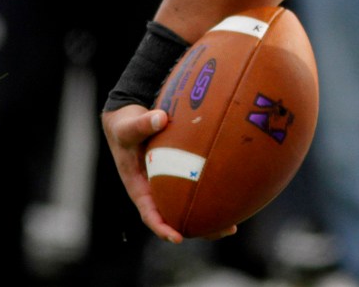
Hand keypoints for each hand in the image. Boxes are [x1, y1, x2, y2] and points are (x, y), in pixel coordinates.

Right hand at [101, 105, 237, 242]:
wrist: (128, 122)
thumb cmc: (125, 128)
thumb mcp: (128, 127)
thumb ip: (142, 124)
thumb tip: (161, 118)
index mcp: (139, 187)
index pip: (150, 214)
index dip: (163, 228)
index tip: (178, 239)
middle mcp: (155, 191)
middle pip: (176, 217)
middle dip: (198, 229)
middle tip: (223, 231)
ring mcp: (168, 185)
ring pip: (187, 207)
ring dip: (209, 217)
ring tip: (233, 224)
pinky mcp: (179, 174)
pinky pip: (194, 188)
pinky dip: (210, 194)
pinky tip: (232, 195)